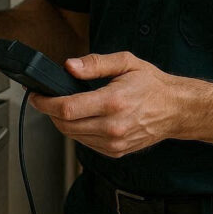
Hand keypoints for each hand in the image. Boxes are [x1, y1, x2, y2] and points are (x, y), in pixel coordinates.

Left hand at [29, 51, 186, 157]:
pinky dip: (78, 131)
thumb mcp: (126, 62)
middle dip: (50, 112)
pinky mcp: (115, 151)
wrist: (175, 109)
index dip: (45, 102)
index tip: (36, 95)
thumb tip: (70, 66)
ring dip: (63, 122)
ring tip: (66, 106)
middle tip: (47, 98)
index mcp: (113, 102)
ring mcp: (114, 142)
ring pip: (73, 136)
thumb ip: (95, 63)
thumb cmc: (152, 85)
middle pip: (65, 125)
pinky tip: (84, 118)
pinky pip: (85, 143)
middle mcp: (113, 126)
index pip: (67, 108)